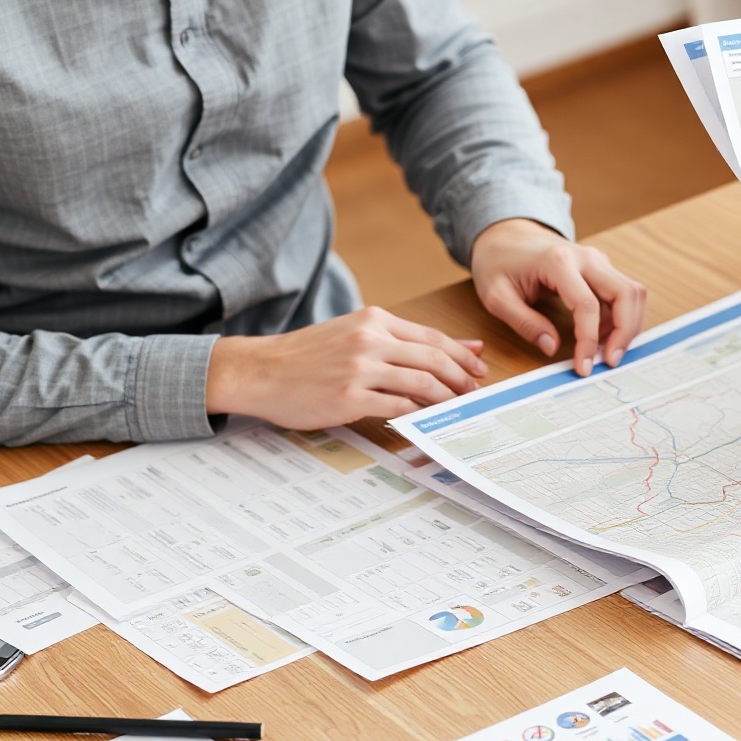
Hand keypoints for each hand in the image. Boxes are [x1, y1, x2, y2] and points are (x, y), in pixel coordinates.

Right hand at [205, 308, 487, 426]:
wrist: (260, 370)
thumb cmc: (308, 355)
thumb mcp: (355, 333)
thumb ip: (402, 340)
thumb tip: (457, 347)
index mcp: (374, 320)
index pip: (433, 338)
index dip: (462, 356)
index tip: (479, 369)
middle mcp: (370, 340)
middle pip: (434, 359)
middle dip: (461, 378)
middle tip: (475, 393)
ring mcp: (359, 369)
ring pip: (422, 383)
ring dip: (445, 398)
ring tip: (455, 408)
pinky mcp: (349, 398)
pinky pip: (397, 407)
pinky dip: (416, 415)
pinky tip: (424, 421)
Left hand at [470, 217, 648, 371]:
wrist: (505, 234)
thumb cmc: (498, 263)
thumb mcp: (497, 296)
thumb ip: (524, 323)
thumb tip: (553, 348)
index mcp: (558, 262)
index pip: (588, 305)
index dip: (589, 340)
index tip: (584, 367)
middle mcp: (586, 257)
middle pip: (626, 293)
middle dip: (626, 332)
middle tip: (611, 361)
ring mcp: (597, 260)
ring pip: (633, 292)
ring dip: (628, 324)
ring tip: (607, 350)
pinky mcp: (601, 267)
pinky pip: (624, 292)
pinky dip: (623, 317)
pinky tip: (603, 336)